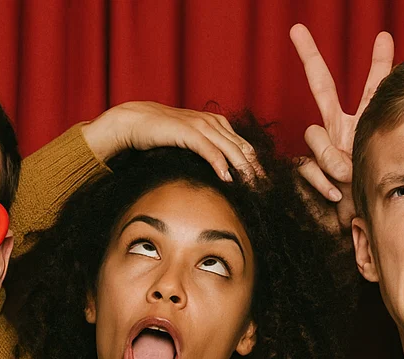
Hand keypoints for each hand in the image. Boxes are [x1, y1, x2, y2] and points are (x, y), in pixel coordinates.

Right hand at [81, 101, 260, 181]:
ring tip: (253, 188)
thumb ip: (206, 151)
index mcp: (217, 124)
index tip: (265, 184)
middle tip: (267, 190)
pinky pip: (209, 150)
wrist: (136, 121)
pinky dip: (220, 164)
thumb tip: (220, 173)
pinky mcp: (188, 132)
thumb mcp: (190, 142)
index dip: (257, 165)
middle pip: (243, 148)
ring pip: (231, 149)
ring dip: (244, 170)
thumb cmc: (161, 135)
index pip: (245, 146)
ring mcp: (201, 125)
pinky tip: (228, 178)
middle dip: (256, 170)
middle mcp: (213, 122)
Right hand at [290, 24, 393, 231]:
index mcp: (364, 123)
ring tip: (346, 179)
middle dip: (309, 56)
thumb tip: (340, 161)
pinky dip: (321, 180)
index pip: (371, 86)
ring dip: (332, 158)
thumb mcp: (376, 171)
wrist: (350, 232)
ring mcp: (321, 149)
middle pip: (322, 86)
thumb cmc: (370, 202)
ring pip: (314, 134)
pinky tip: (334, 194)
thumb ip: (362, 155)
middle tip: (298, 30)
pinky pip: (308, 165)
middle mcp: (339, 129)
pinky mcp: (305, 170)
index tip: (384, 35)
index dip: (379, 61)